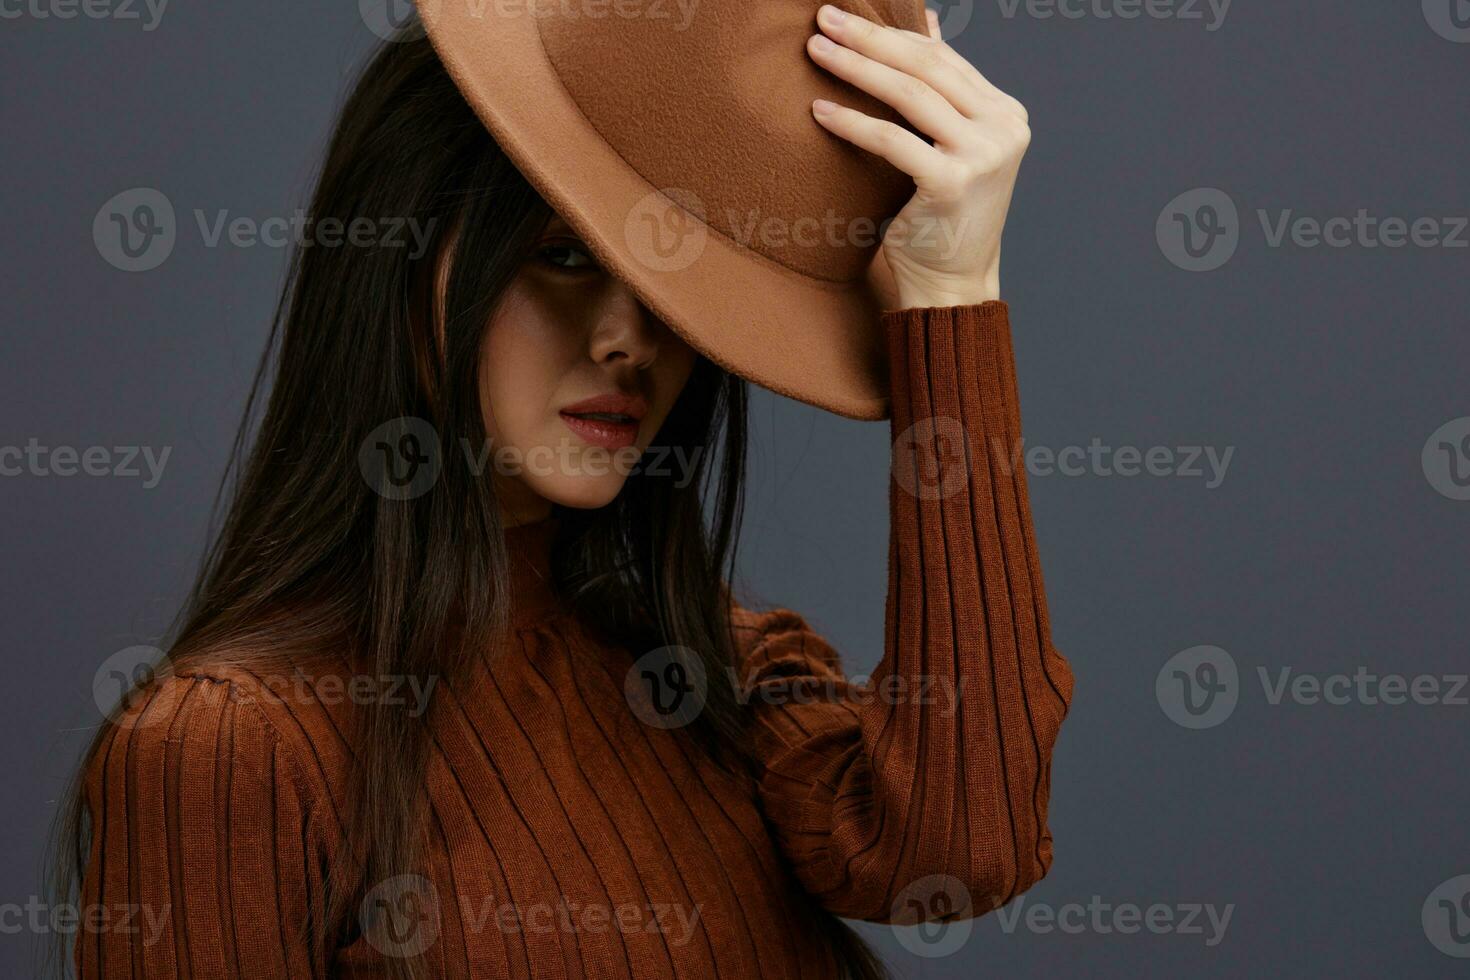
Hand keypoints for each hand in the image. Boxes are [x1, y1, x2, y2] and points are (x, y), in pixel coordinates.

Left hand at [806, 4, 1029, 307]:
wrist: (951, 284)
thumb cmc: (940, 218)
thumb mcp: (948, 146)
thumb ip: (942, 93)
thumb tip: (927, 25)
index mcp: (1005, 114)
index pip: (944, 60)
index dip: (894, 34)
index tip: (848, 18)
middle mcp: (1003, 128)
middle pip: (927, 67)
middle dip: (871, 38)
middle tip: (825, 17)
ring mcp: (983, 155)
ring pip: (910, 95)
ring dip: (857, 67)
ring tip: (816, 50)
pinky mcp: (954, 183)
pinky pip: (893, 140)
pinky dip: (853, 122)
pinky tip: (819, 111)